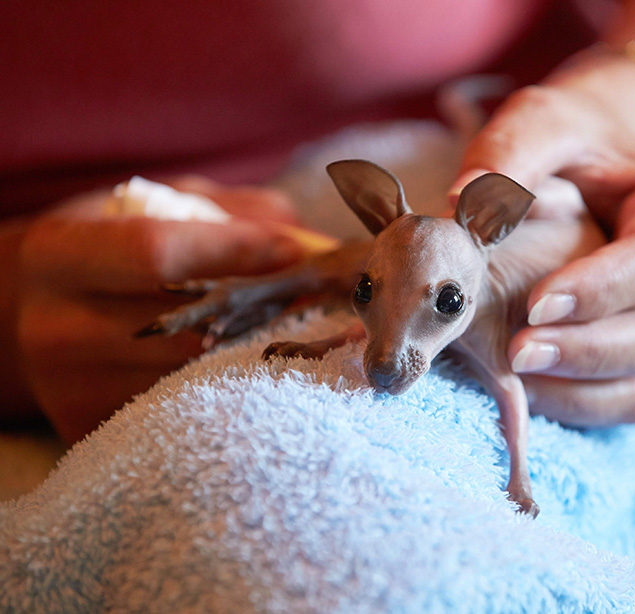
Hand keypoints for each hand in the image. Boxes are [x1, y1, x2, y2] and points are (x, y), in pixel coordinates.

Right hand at [16, 177, 303, 442]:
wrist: (31, 312)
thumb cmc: (107, 247)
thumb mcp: (153, 207)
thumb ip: (225, 211)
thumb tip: (296, 240)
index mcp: (58, 255)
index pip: (158, 255)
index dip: (234, 251)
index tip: (291, 249)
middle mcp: (54, 327)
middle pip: (181, 326)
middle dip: (255, 309)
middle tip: (302, 295)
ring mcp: (70, 386)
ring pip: (189, 372)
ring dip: (246, 348)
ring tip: (275, 325)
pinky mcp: (89, 427)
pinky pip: (180, 404)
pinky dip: (219, 381)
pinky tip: (235, 360)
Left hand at [451, 55, 634, 426]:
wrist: (598, 169)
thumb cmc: (572, 143)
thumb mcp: (544, 122)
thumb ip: (510, 154)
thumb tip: (461, 207)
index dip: (603, 288)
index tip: (536, 302)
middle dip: (586, 350)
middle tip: (513, 353)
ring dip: (580, 388)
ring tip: (513, 378)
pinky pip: (630, 402)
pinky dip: (581, 408)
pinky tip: (526, 393)